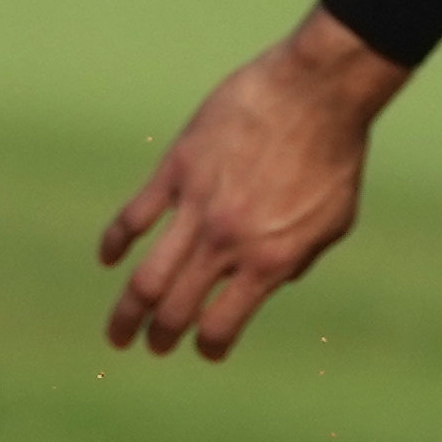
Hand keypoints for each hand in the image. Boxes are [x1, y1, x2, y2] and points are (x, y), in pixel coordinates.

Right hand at [98, 12, 409, 359]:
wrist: (316, 91)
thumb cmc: (335, 156)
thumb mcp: (332, 223)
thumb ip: (298, 260)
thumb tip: (274, 283)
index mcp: (268, 262)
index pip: (221, 325)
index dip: (209, 346)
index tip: (204, 350)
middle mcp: (228, 243)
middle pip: (176, 309)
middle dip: (161, 337)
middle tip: (154, 346)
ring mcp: (197, 207)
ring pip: (147, 275)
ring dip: (128, 311)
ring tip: (119, 331)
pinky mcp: (177, 169)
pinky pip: (134, 215)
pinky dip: (115, 242)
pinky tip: (107, 259)